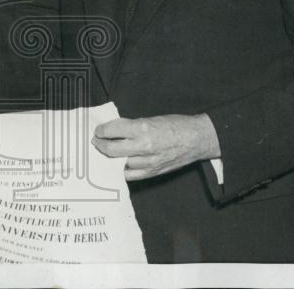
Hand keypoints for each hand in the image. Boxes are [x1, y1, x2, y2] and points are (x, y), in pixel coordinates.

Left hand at [91, 114, 220, 180]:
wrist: (196, 139)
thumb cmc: (176, 126)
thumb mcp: (151, 119)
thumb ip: (132, 126)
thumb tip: (114, 130)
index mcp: (142, 128)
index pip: (113, 130)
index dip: (102, 130)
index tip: (98, 130)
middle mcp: (143, 146)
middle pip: (112, 149)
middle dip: (101, 144)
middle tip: (97, 141)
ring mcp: (148, 161)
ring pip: (120, 163)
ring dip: (110, 157)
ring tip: (107, 151)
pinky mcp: (152, 172)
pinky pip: (131, 175)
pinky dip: (122, 170)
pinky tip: (118, 164)